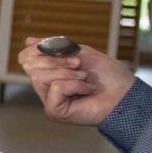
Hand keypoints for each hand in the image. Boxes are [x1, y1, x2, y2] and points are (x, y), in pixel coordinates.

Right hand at [17, 37, 132, 126]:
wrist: (125, 93)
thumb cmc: (107, 75)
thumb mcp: (80, 52)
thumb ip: (55, 47)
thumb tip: (28, 41)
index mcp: (49, 72)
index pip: (26, 57)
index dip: (40, 49)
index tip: (64, 51)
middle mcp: (45, 87)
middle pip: (30, 65)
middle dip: (57, 61)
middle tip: (79, 66)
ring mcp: (49, 100)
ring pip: (39, 76)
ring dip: (67, 73)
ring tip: (84, 78)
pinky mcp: (54, 111)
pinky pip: (55, 88)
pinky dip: (74, 85)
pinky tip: (86, 91)